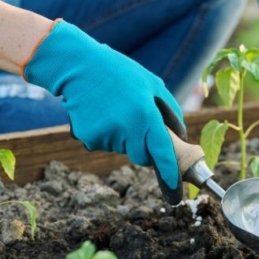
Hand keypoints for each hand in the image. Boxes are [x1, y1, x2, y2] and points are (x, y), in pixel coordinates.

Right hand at [21, 20, 185, 204]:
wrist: (79, 66)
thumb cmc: (121, 73)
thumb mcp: (153, 84)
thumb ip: (170, 112)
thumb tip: (180, 138)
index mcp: (145, 114)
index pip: (162, 152)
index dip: (170, 173)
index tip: (176, 191)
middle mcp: (126, 128)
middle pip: (141, 157)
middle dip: (143, 148)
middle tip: (136, 123)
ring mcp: (105, 135)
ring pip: (122, 150)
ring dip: (123, 137)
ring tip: (115, 109)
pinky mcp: (88, 138)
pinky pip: (104, 145)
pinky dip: (106, 134)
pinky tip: (100, 113)